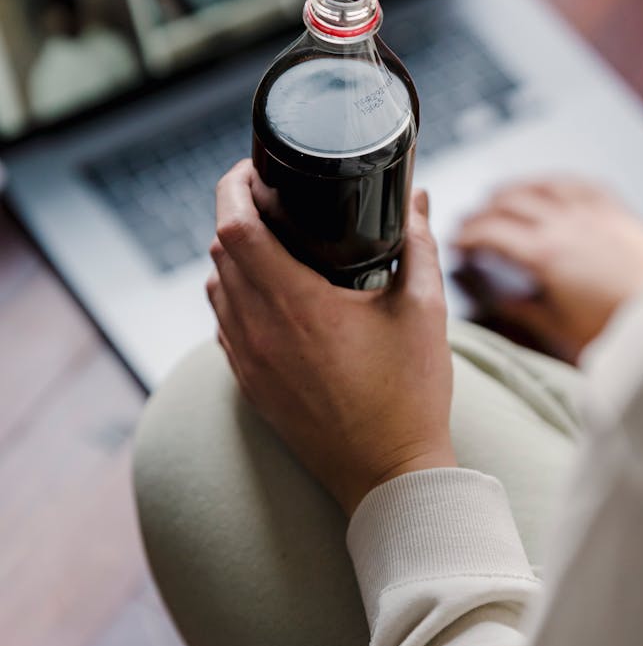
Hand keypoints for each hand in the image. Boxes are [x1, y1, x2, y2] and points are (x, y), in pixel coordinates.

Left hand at [207, 160, 455, 516]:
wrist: (388, 476)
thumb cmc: (410, 395)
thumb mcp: (424, 310)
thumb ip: (418, 244)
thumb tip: (417, 198)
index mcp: (297, 304)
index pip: (234, 227)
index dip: (233, 187)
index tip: (252, 170)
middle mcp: (259, 330)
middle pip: (219, 250)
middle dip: (235, 213)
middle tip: (269, 197)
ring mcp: (247, 362)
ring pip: (214, 287)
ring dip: (232, 256)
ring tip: (269, 242)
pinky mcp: (249, 386)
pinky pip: (222, 325)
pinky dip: (234, 298)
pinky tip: (268, 296)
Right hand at [454, 179, 642, 358]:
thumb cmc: (623, 324)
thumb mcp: (562, 328)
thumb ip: (526, 311)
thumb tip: (502, 302)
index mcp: (545, 255)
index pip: (490, 233)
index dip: (466, 235)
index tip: (455, 242)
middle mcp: (564, 224)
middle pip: (508, 204)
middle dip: (481, 211)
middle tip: (467, 222)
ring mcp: (590, 211)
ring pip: (539, 186)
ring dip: (511, 189)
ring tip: (495, 195)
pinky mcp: (614, 208)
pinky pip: (575, 181)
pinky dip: (551, 180)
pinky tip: (546, 183)